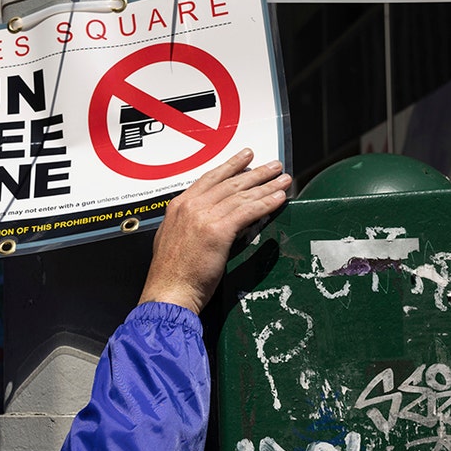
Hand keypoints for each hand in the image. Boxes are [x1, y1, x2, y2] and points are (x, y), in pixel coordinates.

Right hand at [138, 149, 290, 313]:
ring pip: (241, 195)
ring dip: (266, 186)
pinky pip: (248, 211)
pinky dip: (266, 204)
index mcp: (178, 207)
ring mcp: (204, 217)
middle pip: (229, 183)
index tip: (245, 159)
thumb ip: (189, 225)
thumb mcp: (173, 239)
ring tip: (283, 180)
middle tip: (273, 166)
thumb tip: (206, 222)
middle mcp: (191, 206)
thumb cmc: (170, 275)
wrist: (168, 292)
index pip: (209, 179)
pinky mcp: (218, 230)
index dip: (230, 167)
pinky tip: (279, 199)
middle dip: (255, 173)